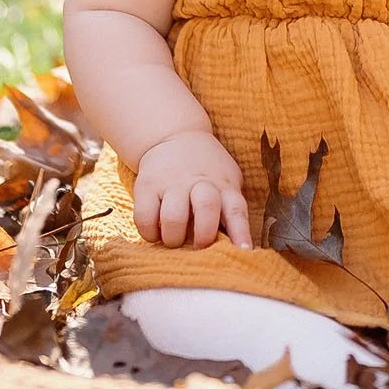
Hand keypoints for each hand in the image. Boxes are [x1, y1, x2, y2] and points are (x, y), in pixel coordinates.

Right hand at [133, 130, 252, 248]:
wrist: (172, 136)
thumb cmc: (206, 171)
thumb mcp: (226, 182)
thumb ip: (230, 210)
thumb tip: (238, 248)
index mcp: (223, 185)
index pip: (236, 209)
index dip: (241, 233)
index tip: (243, 252)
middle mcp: (199, 182)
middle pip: (206, 208)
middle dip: (203, 236)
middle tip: (198, 246)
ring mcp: (171, 183)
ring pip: (173, 217)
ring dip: (174, 238)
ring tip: (174, 240)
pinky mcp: (146, 186)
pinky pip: (144, 218)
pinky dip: (150, 233)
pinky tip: (155, 233)